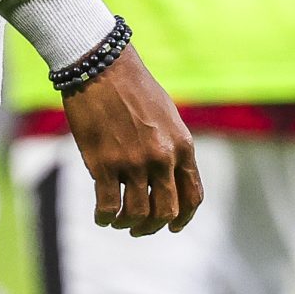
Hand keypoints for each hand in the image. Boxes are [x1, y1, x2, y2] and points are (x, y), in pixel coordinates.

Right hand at [61, 47, 202, 236]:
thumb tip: (169, 177)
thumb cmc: (133, 87)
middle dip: (152, 225)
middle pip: (165, 212)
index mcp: (182, 145)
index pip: (193, 195)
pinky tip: (101, 216)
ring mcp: (134, 163)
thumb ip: (171, 147)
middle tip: (139, 227)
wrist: (103, 66)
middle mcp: (162, 158)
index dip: (183, 218)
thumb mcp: (166, 116)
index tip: (173, 225)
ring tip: (118, 221)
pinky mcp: (105, 164)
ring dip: (127, 224)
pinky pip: (108, 207)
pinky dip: (105, 218)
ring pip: (137, 214)